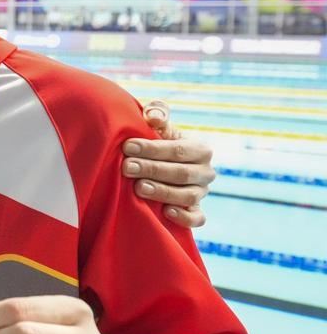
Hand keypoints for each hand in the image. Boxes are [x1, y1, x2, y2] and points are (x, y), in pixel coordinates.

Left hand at [122, 99, 214, 227]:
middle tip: (127, 167)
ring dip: (163, 192)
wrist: (160, 165)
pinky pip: (197, 218)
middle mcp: (206, 172)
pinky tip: (165, 212)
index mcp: (200, 148)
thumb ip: (157, 114)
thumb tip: (153, 116)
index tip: (127, 146)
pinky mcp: (196, 211)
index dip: (152, 148)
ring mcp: (201, 192)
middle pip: (181, 173)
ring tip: (139, 188)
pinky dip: (184, 217)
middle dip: (152, 169)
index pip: (178, 149)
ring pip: (188, 196)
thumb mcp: (159, 126)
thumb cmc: (157, 141)